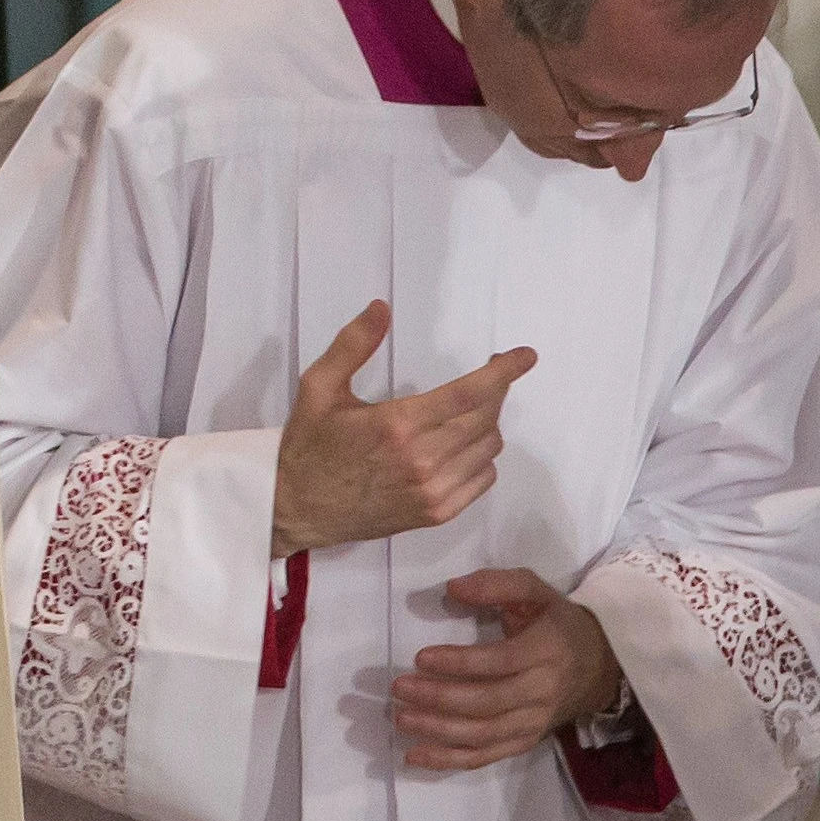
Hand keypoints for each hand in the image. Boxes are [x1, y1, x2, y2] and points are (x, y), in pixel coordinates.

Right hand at [271, 301, 535, 558]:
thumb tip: (381, 307)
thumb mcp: (319, 388)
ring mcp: (432, 491)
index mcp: (396, 424)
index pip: (470, 394)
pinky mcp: (436, 513)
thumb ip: (353, 345)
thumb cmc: (308, 447)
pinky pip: (483, 479)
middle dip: (494, 391)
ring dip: (488, 423)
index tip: (525, 356)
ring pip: (489, 448)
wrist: (295, 509)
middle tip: (487, 376)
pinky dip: (483, 458)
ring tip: (467, 412)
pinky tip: (461, 447)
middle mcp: (421, 459)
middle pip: (486, 418)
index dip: (504, 372)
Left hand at [393, 568, 622, 770]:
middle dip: (440, 698)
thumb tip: (453, 587)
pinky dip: (450, 760)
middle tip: (399, 688)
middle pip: (488, 702)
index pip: (500, 662)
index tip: (421, 657)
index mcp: (545, 651)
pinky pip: (487, 755)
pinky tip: (416, 756)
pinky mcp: (525, 741)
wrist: (599, 666)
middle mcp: (542, 691)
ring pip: (484, 734)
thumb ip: (497, 584)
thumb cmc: (556, 623)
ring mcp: (534, 721)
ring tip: (401, 718)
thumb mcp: (535, 592)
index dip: (460, 663)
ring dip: (439, 730)